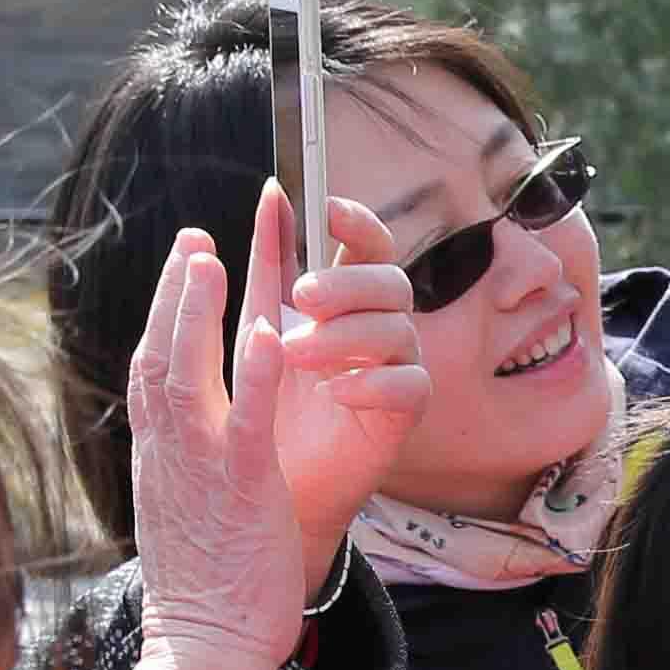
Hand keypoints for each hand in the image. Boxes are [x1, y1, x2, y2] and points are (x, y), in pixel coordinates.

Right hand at [125, 188, 427, 669]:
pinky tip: (275, 329)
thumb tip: (180, 440)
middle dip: (173, 292)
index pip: (150, 369)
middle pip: (159, 354)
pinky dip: (261, 372)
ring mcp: (201, 468)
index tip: (178, 270)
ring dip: (200, 311)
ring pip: (190, 373)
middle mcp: (168, 453)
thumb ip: (182, 466)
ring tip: (213, 257)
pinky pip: (249, 420)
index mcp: (159, 457)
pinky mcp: (242, 489)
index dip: (162, 314)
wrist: (202, 647)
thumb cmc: (204, 590)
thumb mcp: (183, 513)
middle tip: (192, 238)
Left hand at [257, 189, 433, 570]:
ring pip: (396, 330)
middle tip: (303, 296)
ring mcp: (399, 365)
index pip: (370, 244)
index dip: (358, 222)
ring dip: (344, 336)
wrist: (272, 475)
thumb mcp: (260, 319)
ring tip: (293, 351)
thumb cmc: (268, 393)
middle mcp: (381, 324)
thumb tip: (273, 194)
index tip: (326, 209)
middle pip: (390, 281)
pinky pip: (409, 385)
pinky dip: (371, 383)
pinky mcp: (405, 413)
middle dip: (348, 283)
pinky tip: (334, 391)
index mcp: (349, 295)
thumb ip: (272, 259)